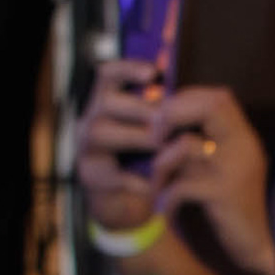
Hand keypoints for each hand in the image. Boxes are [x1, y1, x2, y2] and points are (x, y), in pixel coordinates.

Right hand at [78, 57, 161, 232]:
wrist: (128, 205)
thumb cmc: (143, 163)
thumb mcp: (156, 138)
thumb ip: (164, 119)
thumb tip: (187, 98)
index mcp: (106, 105)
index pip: (108, 75)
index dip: (128, 69)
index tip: (153, 74)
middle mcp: (91, 121)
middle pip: (106, 102)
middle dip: (139, 108)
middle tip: (165, 119)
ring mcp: (87, 148)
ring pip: (102, 132)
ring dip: (135, 137)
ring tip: (161, 145)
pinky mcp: (91, 177)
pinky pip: (109, 174)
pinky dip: (134, 179)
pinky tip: (153, 184)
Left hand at [145, 87, 274, 274]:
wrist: (263, 249)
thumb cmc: (239, 209)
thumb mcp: (228, 169)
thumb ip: (208, 145)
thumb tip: (168, 120)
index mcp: (245, 138)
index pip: (218, 98)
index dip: (186, 99)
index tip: (164, 116)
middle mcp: (244, 148)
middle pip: (209, 106)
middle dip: (173, 114)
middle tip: (154, 137)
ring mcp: (235, 171)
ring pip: (187, 146)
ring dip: (162, 163)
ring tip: (156, 183)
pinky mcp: (225, 197)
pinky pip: (183, 186)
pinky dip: (167, 198)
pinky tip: (165, 211)